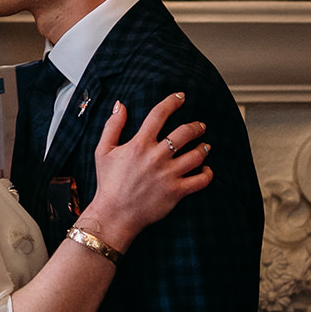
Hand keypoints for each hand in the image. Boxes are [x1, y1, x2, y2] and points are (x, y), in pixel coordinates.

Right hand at [88, 92, 211, 250]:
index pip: (159, 114)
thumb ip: (112, 126)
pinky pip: (200, 180)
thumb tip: (120, 105)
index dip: (172, 102)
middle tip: (200, 126)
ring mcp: (168, 174)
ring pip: (196, 155)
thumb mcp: (103, 151)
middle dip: (196, 126)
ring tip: (205, 146)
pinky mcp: (176, 192)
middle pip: (184, 133)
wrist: (114, 214)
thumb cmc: (108, 183)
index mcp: (139, 144)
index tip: (181, 97)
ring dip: (204, 148)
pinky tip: (206, 170)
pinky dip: (207, 173)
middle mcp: (156, 157)